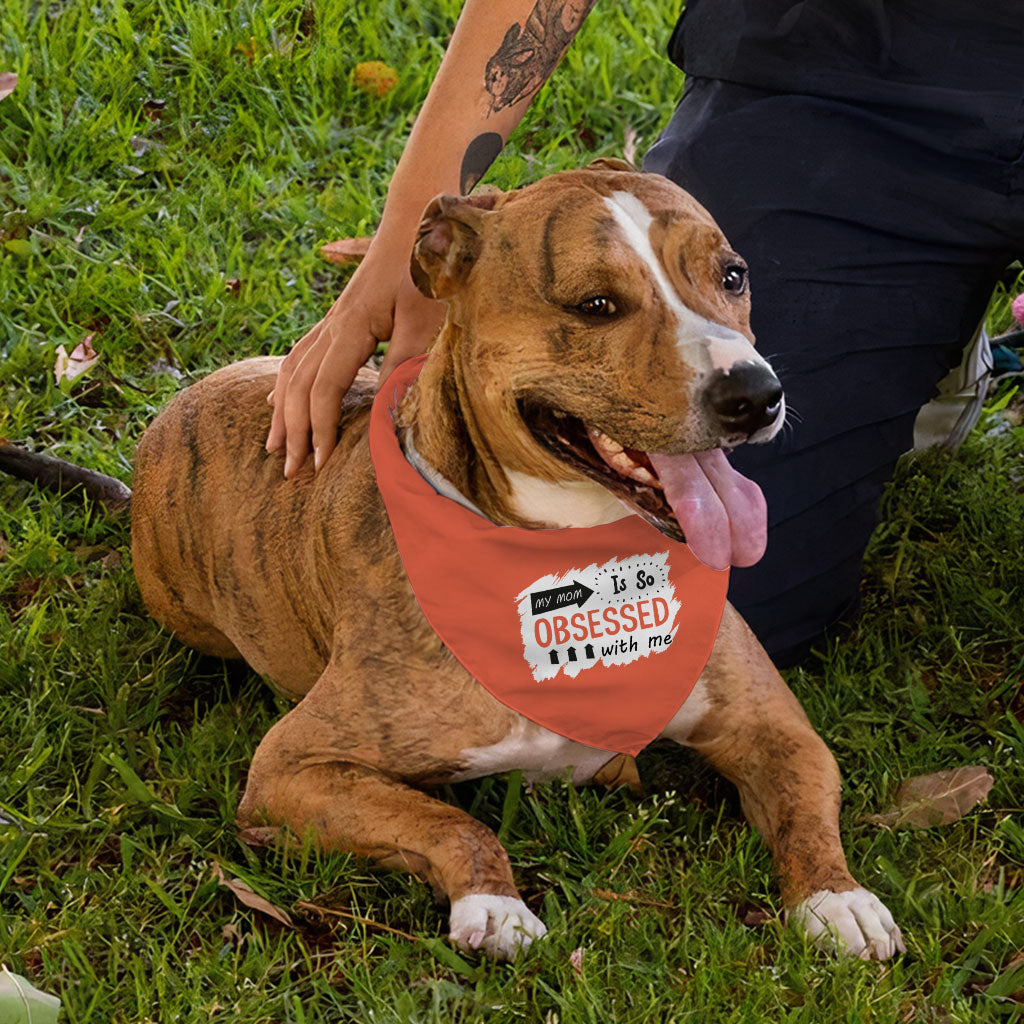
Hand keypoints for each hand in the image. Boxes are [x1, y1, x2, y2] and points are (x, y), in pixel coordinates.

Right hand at [266, 246, 445, 476]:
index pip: (324, 389)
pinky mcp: (340, 318)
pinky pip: (300, 355)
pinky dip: (286, 383)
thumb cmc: (428, 269)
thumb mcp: (425, 320)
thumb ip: (405, 365)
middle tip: (291, 471)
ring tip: (275, 446)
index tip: (321, 465)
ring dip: (283, 411)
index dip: (320, 429)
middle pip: (299, 385)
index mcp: (350, 326)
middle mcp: (333, 325)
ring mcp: (332, 320)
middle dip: (293, 430)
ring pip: (292, 370)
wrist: (420, 221)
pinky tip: (278, 399)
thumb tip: (386, 414)